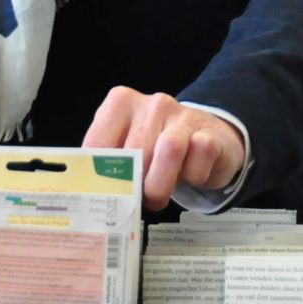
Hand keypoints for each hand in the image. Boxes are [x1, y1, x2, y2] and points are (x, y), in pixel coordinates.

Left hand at [81, 87, 245, 211]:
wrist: (207, 136)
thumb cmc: (158, 148)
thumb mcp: (128, 148)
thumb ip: (108, 163)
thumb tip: (92, 195)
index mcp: (120, 103)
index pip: (97, 144)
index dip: (99, 177)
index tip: (105, 195)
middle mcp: (151, 103)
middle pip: (134, 153)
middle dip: (133, 186)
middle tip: (136, 199)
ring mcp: (182, 115)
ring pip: (168, 152)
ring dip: (160, 185)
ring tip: (157, 196)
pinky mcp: (210, 132)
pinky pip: (198, 160)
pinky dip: (192, 177)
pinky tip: (190, 175)